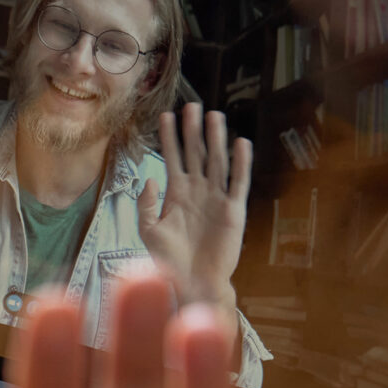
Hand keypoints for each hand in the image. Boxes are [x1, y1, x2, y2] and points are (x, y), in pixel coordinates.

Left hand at [138, 103, 251, 310]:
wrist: (193, 282)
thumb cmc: (169, 260)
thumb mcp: (149, 231)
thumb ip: (147, 205)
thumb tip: (149, 179)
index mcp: (177, 194)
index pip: (172, 158)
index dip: (169, 138)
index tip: (166, 116)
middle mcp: (197, 192)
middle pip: (196, 153)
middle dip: (193, 130)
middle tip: (192, 105)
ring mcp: (216, 199)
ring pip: (217, 162)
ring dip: (216, 139)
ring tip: (214, 116)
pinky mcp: (233, 211)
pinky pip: (238, 183)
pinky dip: (240, 164)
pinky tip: (240, 143)